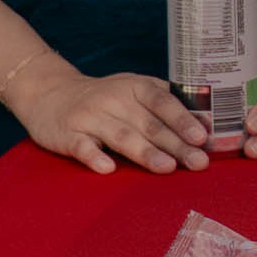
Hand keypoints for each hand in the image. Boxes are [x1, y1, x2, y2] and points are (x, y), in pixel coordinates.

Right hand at [9, 66, 206, 177]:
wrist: (49, 93)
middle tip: (198, 163)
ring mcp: (89, 117)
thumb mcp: (134, 89)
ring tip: (167, 168)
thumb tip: (207, 121)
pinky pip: (82, 146)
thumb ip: (165, 101)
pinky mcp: (66, 135)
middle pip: (148, 124)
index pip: (163, 102)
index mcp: (135, 87)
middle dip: (175, 144)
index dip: (184, 119)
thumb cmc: (105, 98)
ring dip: (145, 152)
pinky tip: (109, 169)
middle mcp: (113, 99)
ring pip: (120, 136)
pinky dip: (95, 157)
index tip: (203, 137)